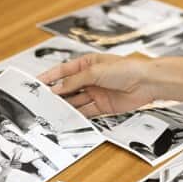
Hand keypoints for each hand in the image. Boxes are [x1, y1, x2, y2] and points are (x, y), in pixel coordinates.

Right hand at [38, 54, 157, 117]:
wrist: (145, 82)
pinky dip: (78, 115)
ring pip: (76, 101)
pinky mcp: (103, 106)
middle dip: (56, 94)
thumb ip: (75, 81)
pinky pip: (87, 111)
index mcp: (87, 64)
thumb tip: (58, 88)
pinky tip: (69, 117)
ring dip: (66, 106)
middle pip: (68, 87)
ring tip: (54, 111)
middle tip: (43, 100)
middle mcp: (90, 79)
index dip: (50, 76)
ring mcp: (96, 92)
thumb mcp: (95, 71)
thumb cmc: (126, 69)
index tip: (37, 82)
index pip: (63, 71)